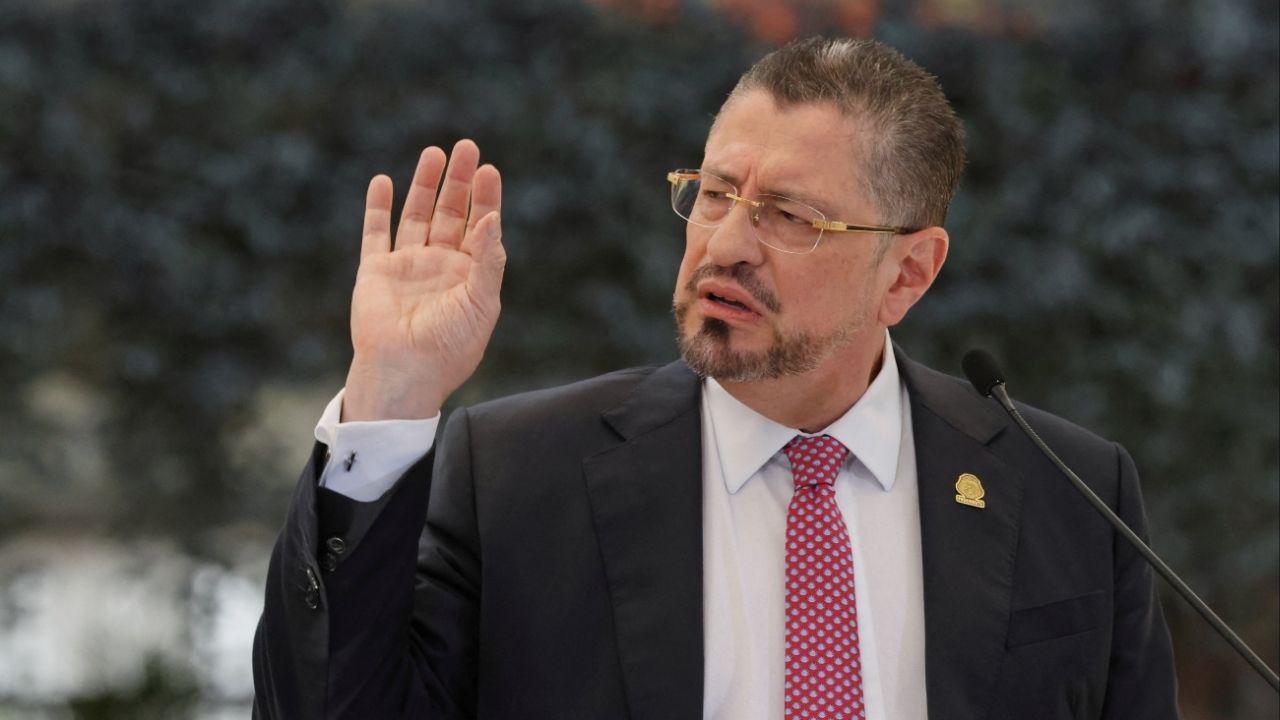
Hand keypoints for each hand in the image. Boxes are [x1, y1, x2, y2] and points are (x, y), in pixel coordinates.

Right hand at [341, 140, 505, 420]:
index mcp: (470, 275)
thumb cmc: (450, 346)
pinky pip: (376, 233)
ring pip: (416, 215)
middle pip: (451, 213)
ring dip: (424, 184)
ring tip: (434, 152)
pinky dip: (377, 207)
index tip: (489, 170)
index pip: (481, 227)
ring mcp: (407, 266)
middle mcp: (440, 266)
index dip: (486, 198)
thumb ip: (489, 260)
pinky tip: (383, 181)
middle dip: (458, 181)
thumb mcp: (482, 302)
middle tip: (467, 147)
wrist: (405, 373)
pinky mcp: (376, 271)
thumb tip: (492, 218)